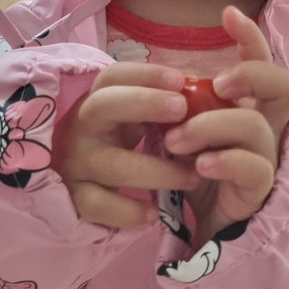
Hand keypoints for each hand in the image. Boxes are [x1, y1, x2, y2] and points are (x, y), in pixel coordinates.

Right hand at [52, 62, 198, 228]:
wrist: (87, 177)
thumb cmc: (124, 135)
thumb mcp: (140, 114)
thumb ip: (168, 103)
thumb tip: (213, 91)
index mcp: (99, 97)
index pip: (115, 76)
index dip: (146, 74)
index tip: (180, 80)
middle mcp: (82, 125)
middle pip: (104, 105)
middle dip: (144, 103)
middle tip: (182, 109)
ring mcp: (76, 162)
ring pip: (112, 164)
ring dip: (157, 171)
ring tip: (192, 177)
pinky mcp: (76, 196)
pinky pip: (98, 206)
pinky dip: (127, 211)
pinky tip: (154, 214)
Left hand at [163, 6, 288, 244]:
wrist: (203, 225)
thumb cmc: (198, 167)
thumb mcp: (187, 126)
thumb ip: (185, 102)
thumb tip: (164, 76)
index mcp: (250, 104)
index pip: (262, 61)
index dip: (250, 35)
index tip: (228, 13)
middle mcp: (267, 125)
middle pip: (283, 85)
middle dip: (251, 74)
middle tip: (217, 83)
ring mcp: (267, 157)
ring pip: (254, 126)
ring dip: (211, 126)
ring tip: (176, 141)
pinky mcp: (260, 190)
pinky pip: (253, 167)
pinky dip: (223, 160)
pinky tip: (198, 165)